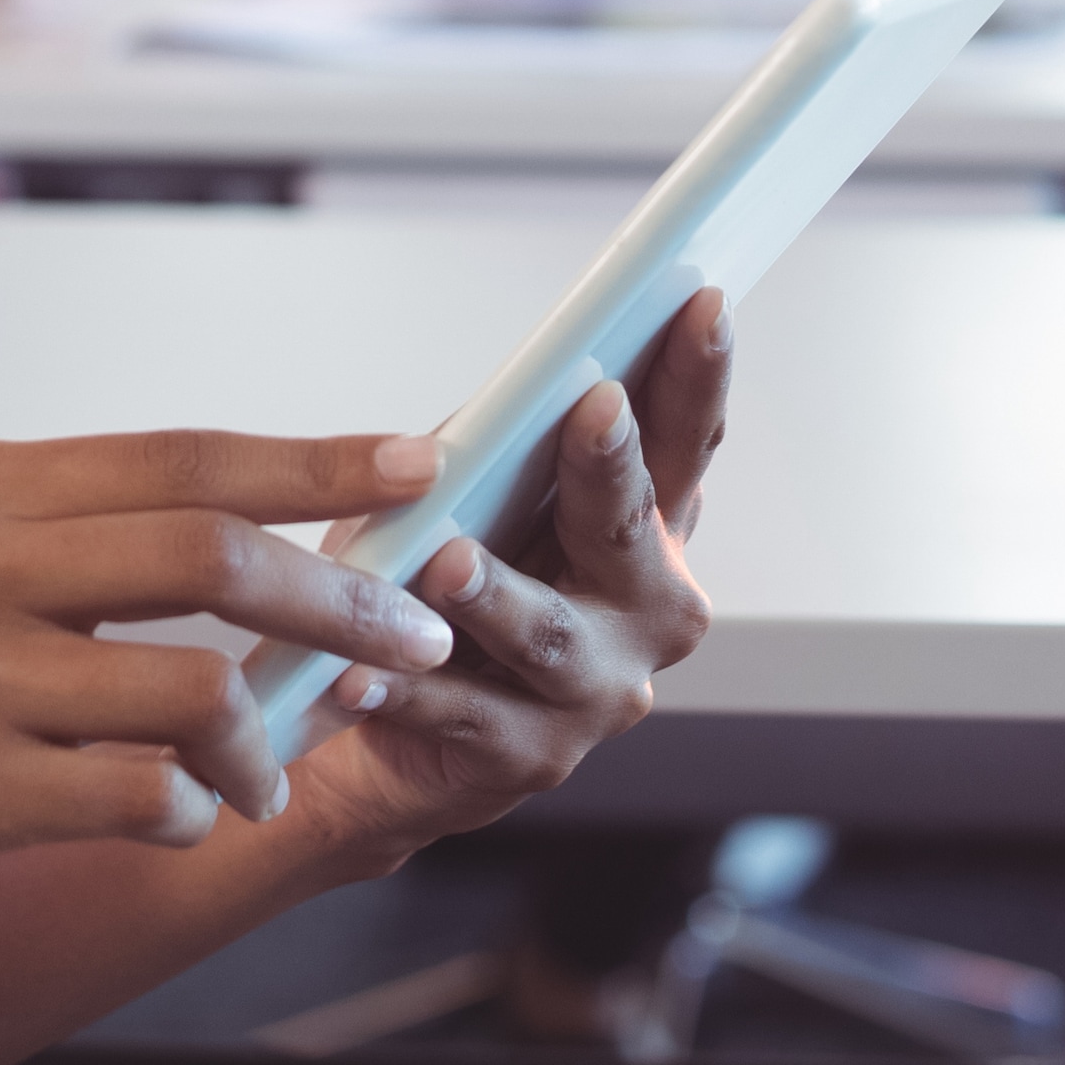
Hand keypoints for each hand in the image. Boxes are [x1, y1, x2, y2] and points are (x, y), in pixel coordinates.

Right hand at [0, 428, 460, 974]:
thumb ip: (36, 539)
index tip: (415, 462)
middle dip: (344, 594)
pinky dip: (187, 813)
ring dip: (266, 740)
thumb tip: (216, 533)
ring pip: (196, 685)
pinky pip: (140, 796)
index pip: (177, 455)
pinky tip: (175, 822)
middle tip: (415, 634)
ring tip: (264, 775)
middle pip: (213, 550)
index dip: (313, 457)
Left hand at [286, 290, 728, 859]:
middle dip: (611, 469)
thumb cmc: (437, 584)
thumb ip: (508, 443)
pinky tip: (362, 671)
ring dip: (498, 594)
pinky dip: (408, 690)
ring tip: (449, 561)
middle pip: (633, 532)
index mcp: (646, 534)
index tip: (702, 308)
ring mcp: (595, 692)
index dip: (697, 375)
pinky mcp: (529, 756)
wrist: (388, 725)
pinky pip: (463, 713)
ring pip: (549, 634)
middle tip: (594, 409)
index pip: (684, 442)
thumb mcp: (477, 496)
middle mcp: (645, 613)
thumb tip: (525, 375)